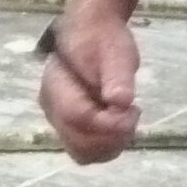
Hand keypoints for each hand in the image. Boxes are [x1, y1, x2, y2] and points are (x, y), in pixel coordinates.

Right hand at [37, 9, 139, 164]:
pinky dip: (107, 146)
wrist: (90, 33)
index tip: (134, 110)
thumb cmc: (103, 40)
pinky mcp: (70, 128)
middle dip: (111, 137)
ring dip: (110, 146)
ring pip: (82, 153)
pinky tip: (120, 125)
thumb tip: (121, 102)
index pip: (78, 118)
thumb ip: (117, 77)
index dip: (109, 123)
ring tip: (127, 119)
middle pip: (77, 143)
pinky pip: (86, 150)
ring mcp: (59, 122)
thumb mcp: (116, 51)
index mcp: (57, 86)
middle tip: (133, 113)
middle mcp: (52, 110)